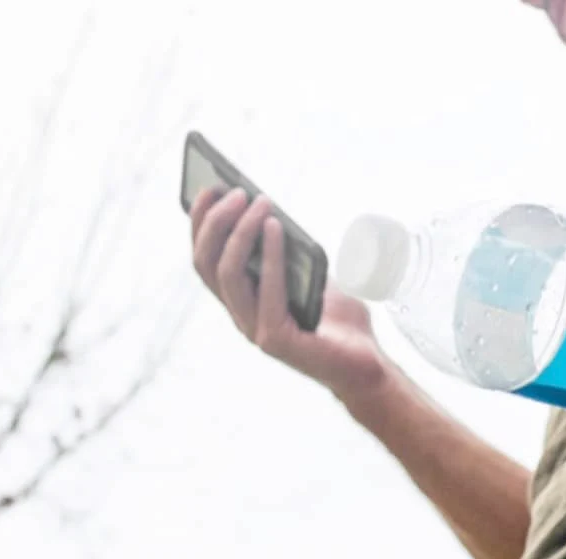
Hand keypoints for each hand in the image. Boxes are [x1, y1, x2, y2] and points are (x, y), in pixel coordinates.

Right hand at [189, 188, 389, 403]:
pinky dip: (269, 255)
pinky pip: (266, 290)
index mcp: (242, 301)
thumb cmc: (338, 319)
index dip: (200, 224)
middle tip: (235, 191)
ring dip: (240, 233)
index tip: (208, 188)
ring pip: (228, 275)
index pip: (206, 259)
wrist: (365, 364)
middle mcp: (241, 315)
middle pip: (208, 264)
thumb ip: (289, 253)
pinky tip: (276, 227)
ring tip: (258, 202)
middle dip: (215, 222)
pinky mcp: (276, 339)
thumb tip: (271, 213)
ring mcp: (255, 329)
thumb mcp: (310, 275)